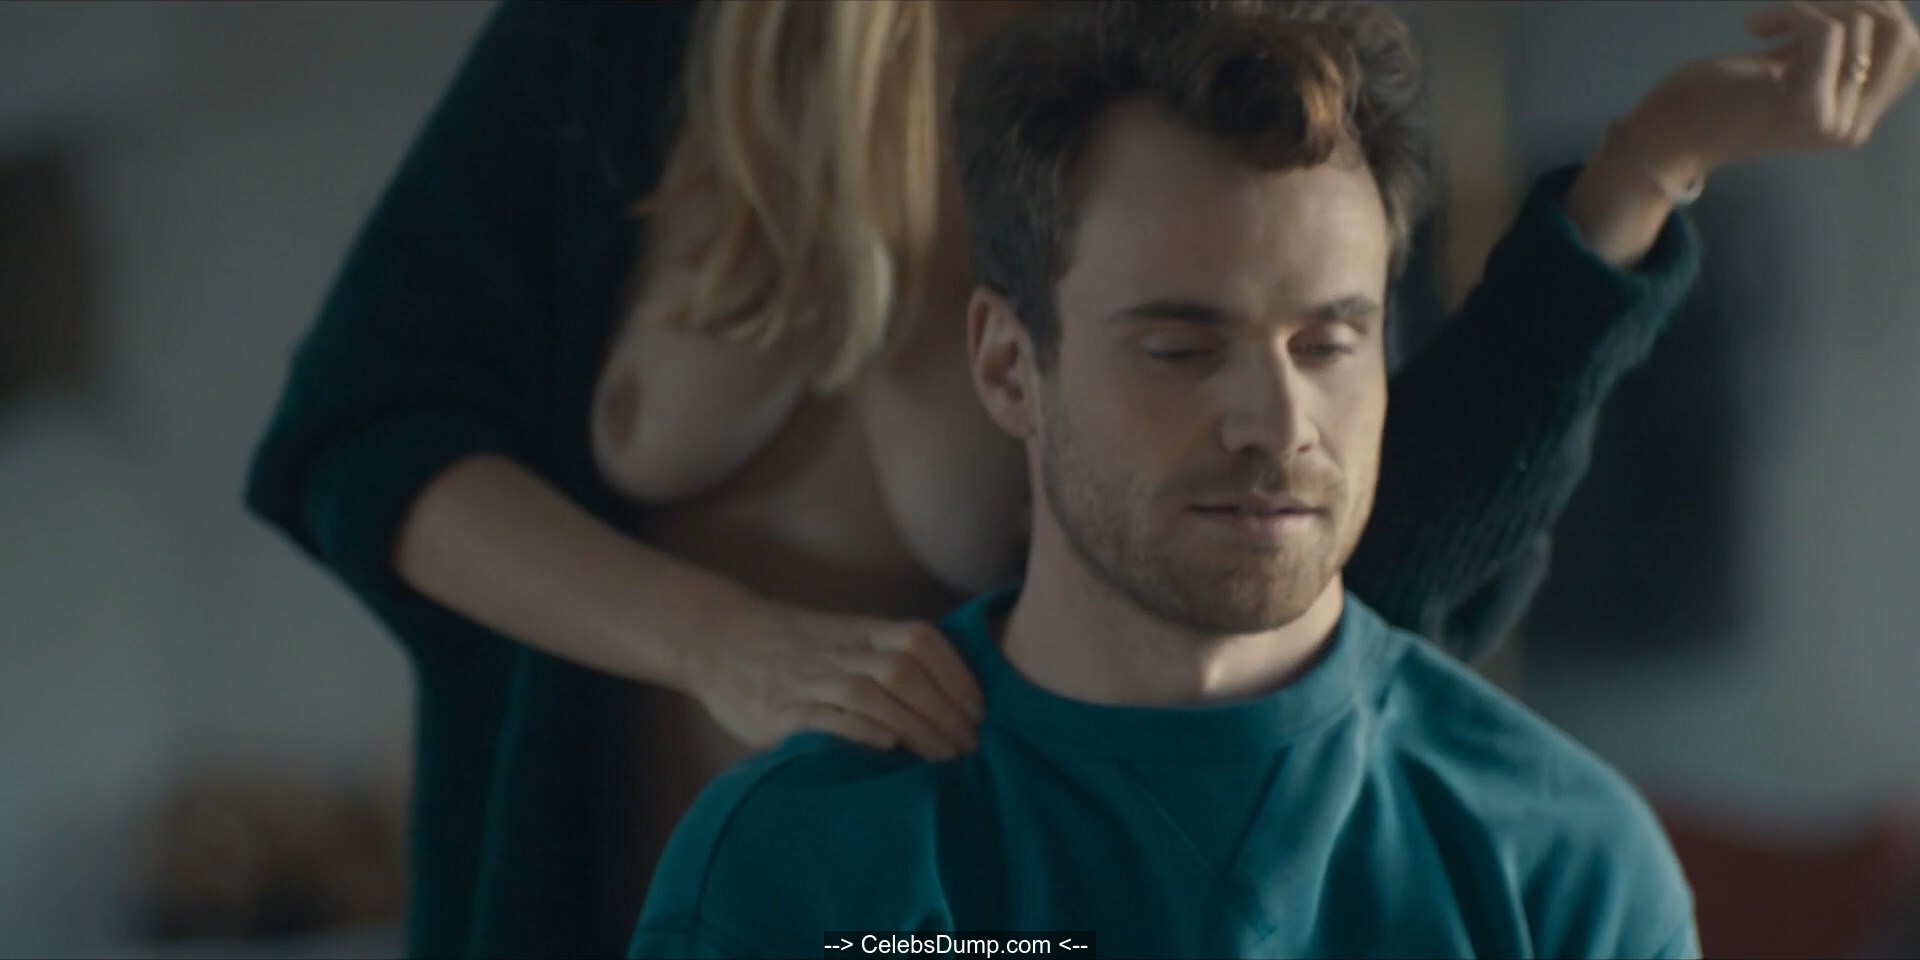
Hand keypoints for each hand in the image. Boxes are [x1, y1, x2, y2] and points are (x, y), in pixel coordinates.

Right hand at [684, 595, 984, 760]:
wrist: (718, 640)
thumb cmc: (790, 646)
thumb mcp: (840, 638)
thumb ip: (881, 657)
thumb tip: (943, 696)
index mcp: (860, 631)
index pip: (921, 639)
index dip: (956, 673)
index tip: (979, 709)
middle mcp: (840, 650)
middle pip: (904, 671)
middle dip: (944, 710)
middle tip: (969, 745)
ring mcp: (810, 678)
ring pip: (872, 692)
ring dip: (915, 725)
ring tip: (942, 756)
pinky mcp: (781, 709)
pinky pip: (828, 716)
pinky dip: (862, 730)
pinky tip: (887, 746)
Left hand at [1624, 1, 1919, 179]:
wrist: (1667, 137)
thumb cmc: (1719, 97)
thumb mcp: (1789, 68)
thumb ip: (1831, 46)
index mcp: (1856, 116)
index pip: (1911, 50)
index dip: (1883, 10)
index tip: (1828, 5)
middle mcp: (1853, 125)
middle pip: (1902, 34)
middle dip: (1856, 0)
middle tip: (1800, 5)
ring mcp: (1832, 120)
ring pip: (1862, 25)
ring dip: (1813, 4)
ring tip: (1767, 20)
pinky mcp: (1804, 104)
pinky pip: (1825, 29)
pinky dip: (1792, 10)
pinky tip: (1753, 26)